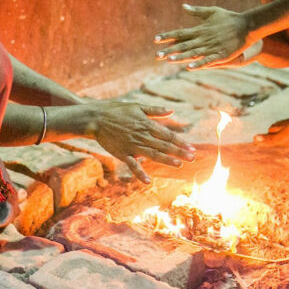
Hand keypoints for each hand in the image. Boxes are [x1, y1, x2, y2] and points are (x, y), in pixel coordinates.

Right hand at [81, 100, 195, 182]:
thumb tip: (172, 111)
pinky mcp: (122, 153)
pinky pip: (133, 165)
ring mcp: (132, 145)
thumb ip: (155, 110)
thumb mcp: (137, 106)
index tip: (192, 148)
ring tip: (179, 165)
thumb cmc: (117, 110)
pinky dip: (140, 173)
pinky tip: (148, 181)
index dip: (180, 142)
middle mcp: (142, 136)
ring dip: (167, 160)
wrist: (96, 118)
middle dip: (179, 152)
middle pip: (164, 145)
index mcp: (146, 124)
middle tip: (192, 157)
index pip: (167, 135)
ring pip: (153, 154)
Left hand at [154, 4, 252, 68]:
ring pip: (193, 53)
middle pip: (183, 45)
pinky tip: (189, 68)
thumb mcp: (212, 11)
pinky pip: (207, 61)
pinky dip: (198, 64)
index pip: (180, 33)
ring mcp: (212, 47)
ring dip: (180, 57)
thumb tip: (183, 6)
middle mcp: (203, 38)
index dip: (167, 36)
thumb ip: (197, 11)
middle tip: (156, 55)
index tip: (155, 39)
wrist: (247, 26)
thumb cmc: (229, 18)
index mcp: (200, 29)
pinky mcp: (221, 55)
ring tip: (168, 60)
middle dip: (169, 50)